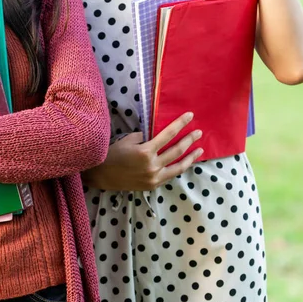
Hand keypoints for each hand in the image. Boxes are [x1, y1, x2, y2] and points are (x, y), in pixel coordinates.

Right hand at [82, 112, 203, 190]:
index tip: (190, 115)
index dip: (180, 123)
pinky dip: (178, 168)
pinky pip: (170, 175)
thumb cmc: (113, 154)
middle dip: (189, 140)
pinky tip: (185, 163)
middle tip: (199, 132)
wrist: (102, 175)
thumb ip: (145, 137)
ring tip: (200, 150)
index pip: (168, 134)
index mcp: (145, 151)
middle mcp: (152, 165)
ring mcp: (154, 177)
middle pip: (177, 150)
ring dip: (191, 158)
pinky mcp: (152, 185)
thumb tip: (157, 135)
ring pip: (178, 167)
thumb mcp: (128, 140)